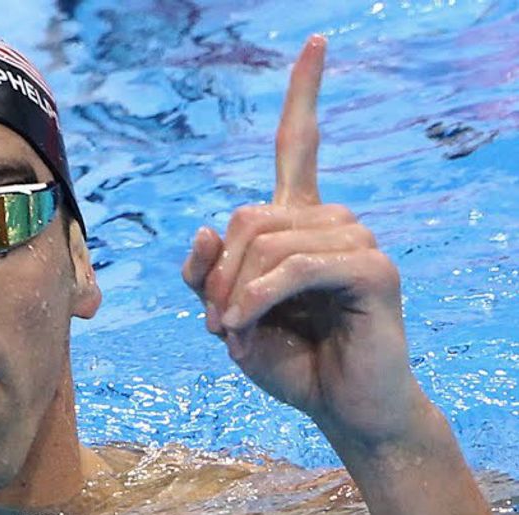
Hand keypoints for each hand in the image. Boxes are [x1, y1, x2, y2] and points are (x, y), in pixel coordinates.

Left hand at [182, 35, 432, 449]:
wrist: (339, 407)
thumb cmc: (287, 358)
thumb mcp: (227, 313)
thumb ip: (208, 272)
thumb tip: (206, 226)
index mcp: (298, 222)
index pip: (298, 146)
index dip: (303, 94)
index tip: (316, 42)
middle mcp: (331, 220)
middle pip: (249, 213)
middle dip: (218, 272)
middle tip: (214, 320)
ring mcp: (357, 240)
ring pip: (268, 239)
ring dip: (235, 291)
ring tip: (234, 329)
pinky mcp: (374, 270)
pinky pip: (298, 264)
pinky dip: (260, 296)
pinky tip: (247, 323)